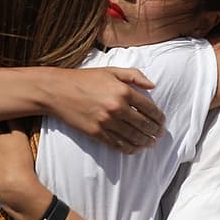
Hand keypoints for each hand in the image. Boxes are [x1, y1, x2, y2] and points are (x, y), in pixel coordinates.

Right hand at [48, 67, 164, 151]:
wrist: (58, 91)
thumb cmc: (85, 79)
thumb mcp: (111, 71)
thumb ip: (134, 75)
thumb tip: (153, 86)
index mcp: (123, 91)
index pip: (149, 108)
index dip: (159, 117)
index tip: (162, 122)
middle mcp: (117, 107)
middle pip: (144, 125)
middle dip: (155, 132)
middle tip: (159, 135)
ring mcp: (106, 122)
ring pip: (133, 137)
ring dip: (145, 142)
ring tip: (150, 143)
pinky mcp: (96, 133)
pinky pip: (117, 144)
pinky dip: (129, 149)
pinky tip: (135, 149)